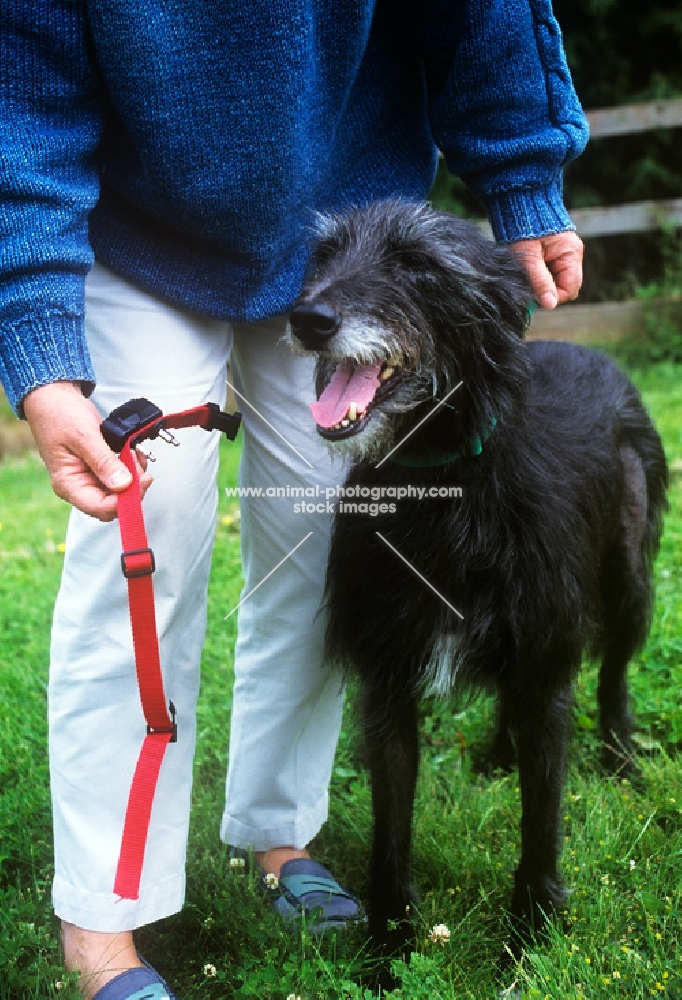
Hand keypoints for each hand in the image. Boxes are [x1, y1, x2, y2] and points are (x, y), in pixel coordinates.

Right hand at [23, 381, 152, 520]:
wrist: (53, 395)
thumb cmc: (59, 414)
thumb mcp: (84, 436)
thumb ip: (104, 461)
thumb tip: (123, 485)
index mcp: (68, 484)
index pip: (100, 508)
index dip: (124, 501)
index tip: (141, 481)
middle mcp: (79, 485)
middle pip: (113, 503)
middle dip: (132, 488)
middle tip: (141, 467)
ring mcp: (89, 476)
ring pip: (119, 490)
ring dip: (134, 476)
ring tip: (135, 455)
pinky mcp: (99, 467)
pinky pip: (120, 475)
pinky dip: (131, 467)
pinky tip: (133, 453)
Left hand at [509, 230, 583, 309]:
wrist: (519, 207)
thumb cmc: (523, 229)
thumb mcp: (529, 258)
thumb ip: (540, 282)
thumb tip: (550, 304)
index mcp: (571, 253)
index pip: (570, 289)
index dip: (553, 297)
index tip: (535, 297)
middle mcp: (573, 254)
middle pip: (566, 286)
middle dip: (548, 291)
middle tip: (530, 286)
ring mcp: (566, 253)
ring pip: (558, 281)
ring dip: (544, 283)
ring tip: (529, 273)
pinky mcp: (557, 253)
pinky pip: (553, 273)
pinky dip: (542, 276)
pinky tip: (531, 268)